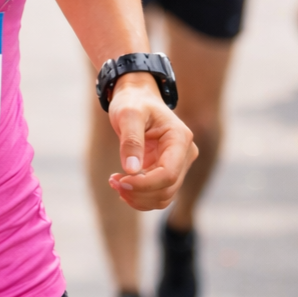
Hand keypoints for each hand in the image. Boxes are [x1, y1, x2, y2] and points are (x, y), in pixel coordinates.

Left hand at [103, 73, 195, 209]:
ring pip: (163, 197)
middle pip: (167, 189)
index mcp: (180, 138)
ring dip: (138, 198)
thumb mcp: (127, 115)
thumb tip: (132, 170)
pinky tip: (123, 185)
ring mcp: (179, 164)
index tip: (119, 181)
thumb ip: (131, 141)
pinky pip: (158, 194)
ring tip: (115, 183)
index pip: (168, 174)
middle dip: (138, 192)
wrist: (137, 98)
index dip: (144, 184)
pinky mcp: (168, 171)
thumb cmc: (133, 102)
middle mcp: (185, 154)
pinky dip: (139, 196)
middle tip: (112, 181)